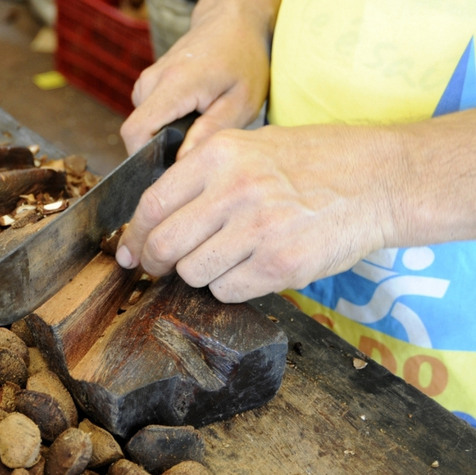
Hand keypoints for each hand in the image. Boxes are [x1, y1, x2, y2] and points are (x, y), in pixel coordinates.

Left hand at [115, 124, 405, 302]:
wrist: (379, 179)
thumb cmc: (313, 163)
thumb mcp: (252, 146)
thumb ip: (202, 177)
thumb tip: (154, 221)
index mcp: (219, 155)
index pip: (152, 204)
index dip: (136, 234)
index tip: (132, 250)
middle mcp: (234, 189)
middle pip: (165, 243)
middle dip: (155, 263)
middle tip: (160, 268)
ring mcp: (259, 229)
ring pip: (194, 272)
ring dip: (199, 274)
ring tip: (222, 261)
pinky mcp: (281, 264)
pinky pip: (228, 290)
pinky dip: (229, 287)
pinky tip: (249, 270)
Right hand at [120, 0, 279, 156]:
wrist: (233, 22)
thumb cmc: (244, 60)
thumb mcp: (241, 101)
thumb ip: (210, 133)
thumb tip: (182, 163)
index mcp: (175, 85)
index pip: (136, 131)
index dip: (143, 158)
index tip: (168, 171)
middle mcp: (152, 81)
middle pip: (137, 133)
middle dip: (159, 150)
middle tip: (194, 152)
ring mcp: (147, 80)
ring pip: (142, 126)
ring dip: (164, 136)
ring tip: (196, 130)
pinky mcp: (148, 84)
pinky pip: (147, 116)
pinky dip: (164, 125)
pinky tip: (190, 119)